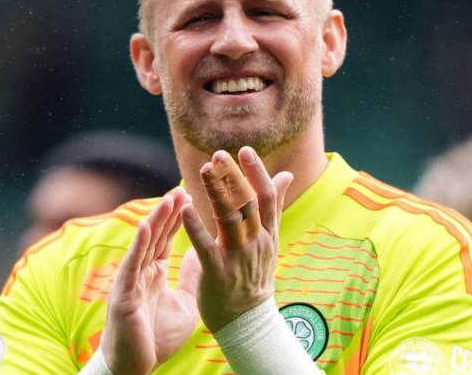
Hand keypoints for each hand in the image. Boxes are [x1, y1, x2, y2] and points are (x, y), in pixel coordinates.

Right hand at [100, 188, 200, 374]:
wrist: (137, 367)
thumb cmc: (156, 339)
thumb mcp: (184, 305)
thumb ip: (190, 279)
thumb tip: (200, 256)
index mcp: (154, 273)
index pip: (167, 239)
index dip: (177, 218)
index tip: (187, 196)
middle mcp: (141, 272)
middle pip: (157, 236)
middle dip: (168, 213)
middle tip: (180, 189)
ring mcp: (131, 281)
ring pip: (144, 245)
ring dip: (156, 221)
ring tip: (168, 199)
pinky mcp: (123, 294)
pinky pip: (132, 266)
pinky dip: (138, 245)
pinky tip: (144, 227)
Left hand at [181, 146, 293, 331]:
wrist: (249, 322)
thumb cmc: (255, 274)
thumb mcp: (271, 238)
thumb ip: (274, 205)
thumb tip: (286, 174)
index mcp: (267, 232)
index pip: (266, 197)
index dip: (257, 172)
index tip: (244, 150)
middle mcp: (256, 242)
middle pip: (248, 204)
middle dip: (234, 177)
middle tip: (219, 154)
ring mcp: (238, 258)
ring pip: (230, 220)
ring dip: (217, 194)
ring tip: (204, 171)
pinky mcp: (218, 273)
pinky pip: (207, 247)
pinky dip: (196, 227)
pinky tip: (185, 209)